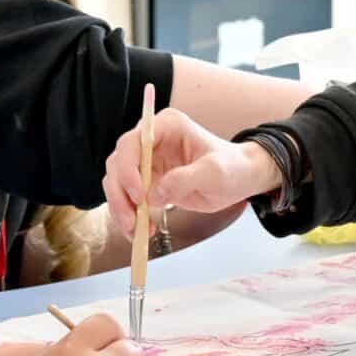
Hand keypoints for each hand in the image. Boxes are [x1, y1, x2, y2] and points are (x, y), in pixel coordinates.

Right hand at [103, 108, 280, 239]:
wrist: (239, 179)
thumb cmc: (232, 167)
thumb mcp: (216, 172)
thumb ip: (187, 179)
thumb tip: (155, 194)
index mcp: (167, 126)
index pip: (133, 142)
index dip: (129, 168)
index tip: (140, 195)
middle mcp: (151, 140)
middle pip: (118, 163)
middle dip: (121, 193)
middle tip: (132, 220)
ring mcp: (146, 160)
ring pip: (117, 182)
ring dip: (121, 208)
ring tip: (136, 230)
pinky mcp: (145, 180)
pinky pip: (127, 197)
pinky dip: (129, 215)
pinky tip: (143, 230)